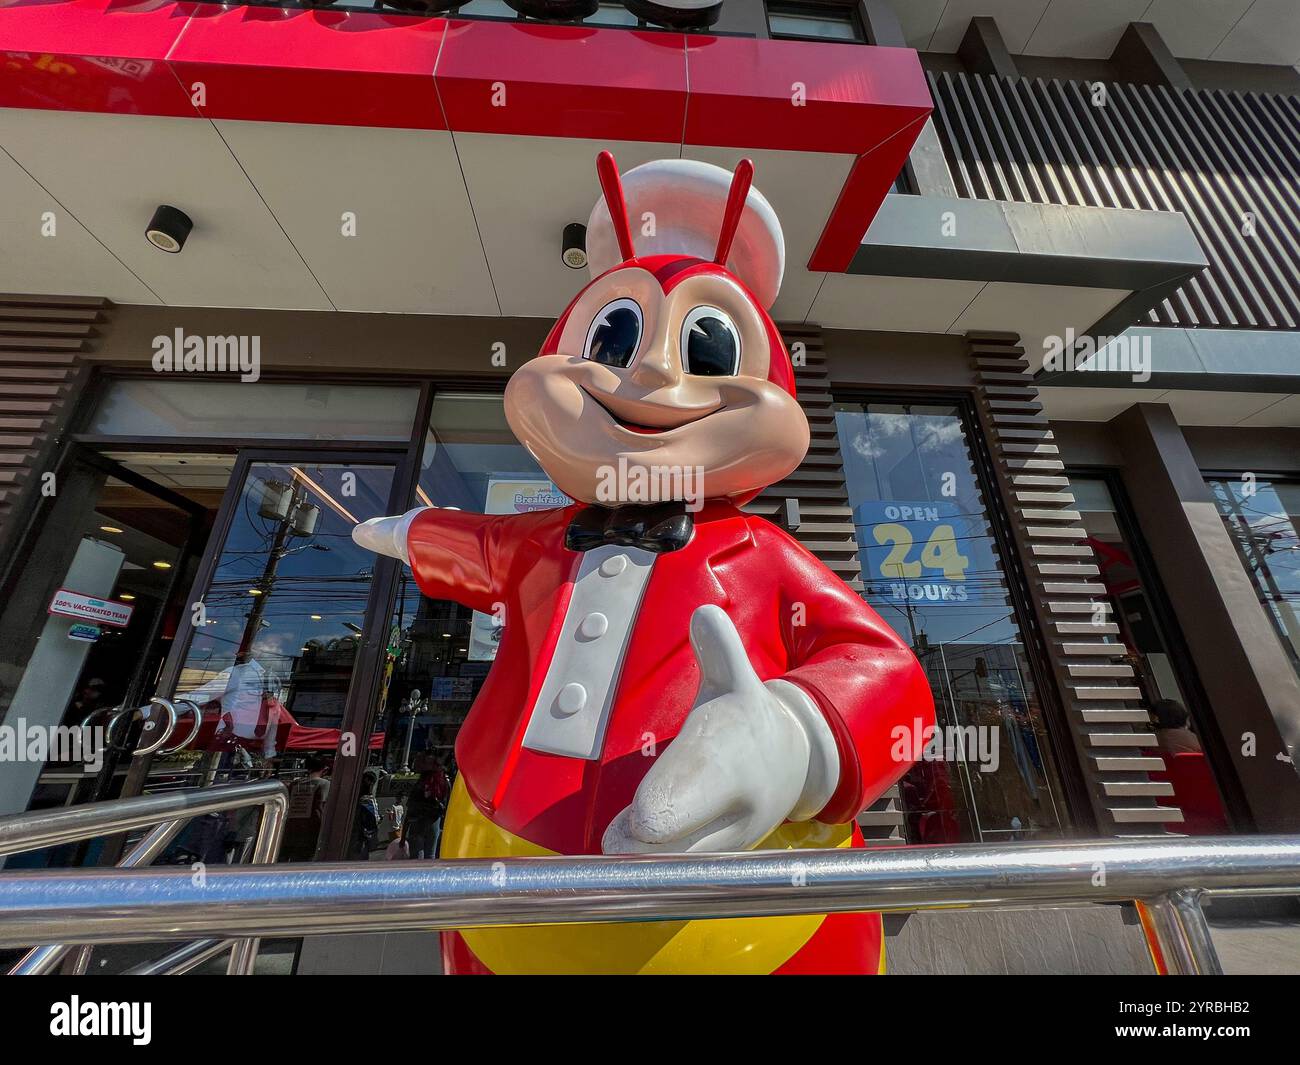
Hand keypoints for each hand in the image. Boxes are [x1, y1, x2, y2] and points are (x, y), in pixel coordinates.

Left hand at [602, 605, 838, 853]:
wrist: (796, 761)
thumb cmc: (745, 717)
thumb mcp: (736, 679)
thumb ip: (719, 650)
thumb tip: (703, 614)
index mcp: (734, 757)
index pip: (697, 787)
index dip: (663, 807)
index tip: (635, 821)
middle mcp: (739, 806)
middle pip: (684, 840)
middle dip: (644, 844)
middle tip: (613, 840)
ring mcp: (734, 838)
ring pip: (683, 866)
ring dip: (646, 863)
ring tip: (616, 848)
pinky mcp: (724, 860)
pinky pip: (685, 875)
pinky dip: (657, 873)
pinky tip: (631, 864)